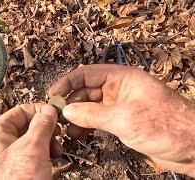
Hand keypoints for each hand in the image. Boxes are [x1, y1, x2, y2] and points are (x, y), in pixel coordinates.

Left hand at [0, 104, 61, 179]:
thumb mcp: (32, 148)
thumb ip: (41, 126)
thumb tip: (49, 109)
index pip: (19, 111)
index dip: (38, 110)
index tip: (55, 113)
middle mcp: (3, 144)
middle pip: (27, 125)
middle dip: (46, 128)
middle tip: (58, 133)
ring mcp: (13, 158)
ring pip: (34, 139)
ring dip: (49, 141)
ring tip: (57, 150)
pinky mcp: (22, 169)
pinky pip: (36, 153)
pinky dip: (46, 153)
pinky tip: (54, 157)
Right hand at [49, 64, 194, 176]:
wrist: (192, 147)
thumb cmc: (167, 125)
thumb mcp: (125, 119)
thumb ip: (93, 114)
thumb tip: (67, 111)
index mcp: (122, 78)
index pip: (87, 74)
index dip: (67, 82)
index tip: (52, 94)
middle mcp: (118, 89)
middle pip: (86, 91)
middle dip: (70, 102)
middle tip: (56, 116)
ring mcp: (119, 105)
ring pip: (90, 107)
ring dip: (76, 116)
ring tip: (65, 129)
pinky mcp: (121, 120)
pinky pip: (97, 119)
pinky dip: (86, 126)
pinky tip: (77, 134)